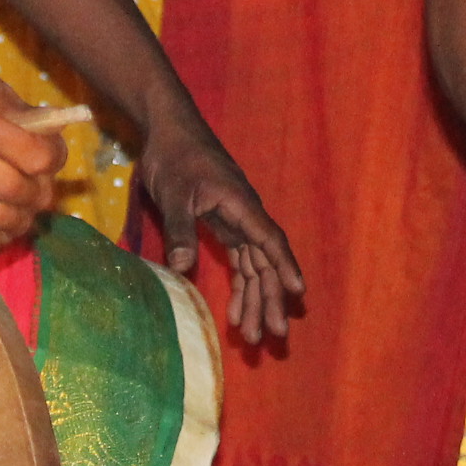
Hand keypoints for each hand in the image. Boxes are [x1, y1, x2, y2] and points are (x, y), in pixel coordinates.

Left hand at [135, 117, 306, 346]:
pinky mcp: (223, 222)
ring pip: (253, 264)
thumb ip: (180, 230)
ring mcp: (236, 219)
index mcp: (240, 203)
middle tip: (275, 335)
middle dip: (270, 298)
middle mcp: (245, 214)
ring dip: (255, 298)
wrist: (168, 129)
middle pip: (265, 261)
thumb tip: (183, 269)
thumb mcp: (173, 194)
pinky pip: (239, 259)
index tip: (297, 293)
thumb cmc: (174, 156)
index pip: (269, 240)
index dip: (284, 267)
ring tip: (254, 335)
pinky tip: (236, 311)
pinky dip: (239, 284)